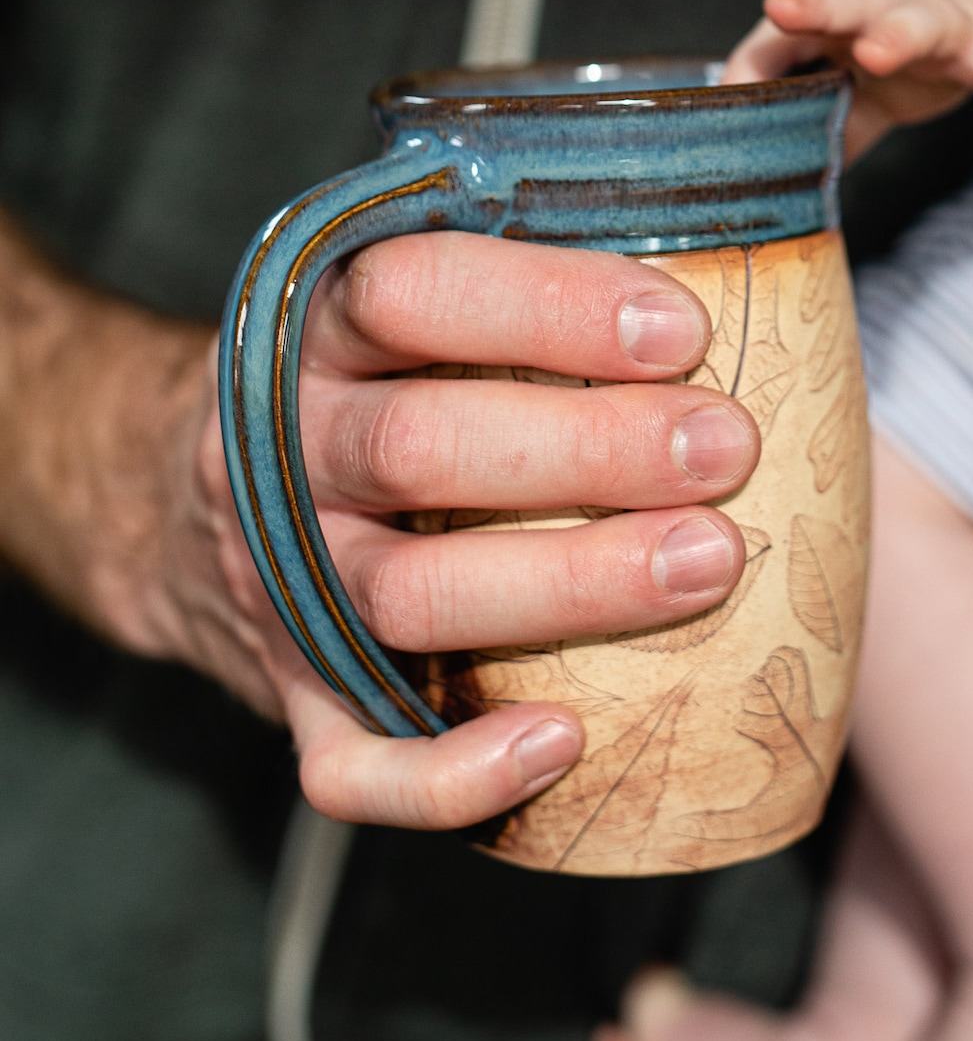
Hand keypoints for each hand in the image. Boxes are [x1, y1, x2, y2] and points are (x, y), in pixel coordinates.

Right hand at [2, 228, 758, 828]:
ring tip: (708, 562)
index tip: (681, 332)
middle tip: (725, 449)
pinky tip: (565, 744)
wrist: (176, 511)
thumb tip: (728, 268)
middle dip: (589, 449)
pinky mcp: (296, 700)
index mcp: (316, 336)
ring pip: (408, 597)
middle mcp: (284, 456)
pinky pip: (352, 767)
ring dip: (569, 584)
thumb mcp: (399, 317)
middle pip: (421, 448)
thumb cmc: (366, 397)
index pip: (412, 293)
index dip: (548, 306)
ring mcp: (281, 589)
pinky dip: (455, 773)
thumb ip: (515, 292)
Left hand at [723, 0, 972, 156]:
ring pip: (927, 21)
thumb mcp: (861, 76)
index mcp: (855, 14)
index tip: (740, 52)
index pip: (805, 20)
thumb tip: (760, 168)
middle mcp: (899, 6)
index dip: (772, 30)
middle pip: (855, 1)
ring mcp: (958, 22)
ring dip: (898, 33)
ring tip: (876, 55)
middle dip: (821, 6)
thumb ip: (817, 115)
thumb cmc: (917, 43)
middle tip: (789, 11)